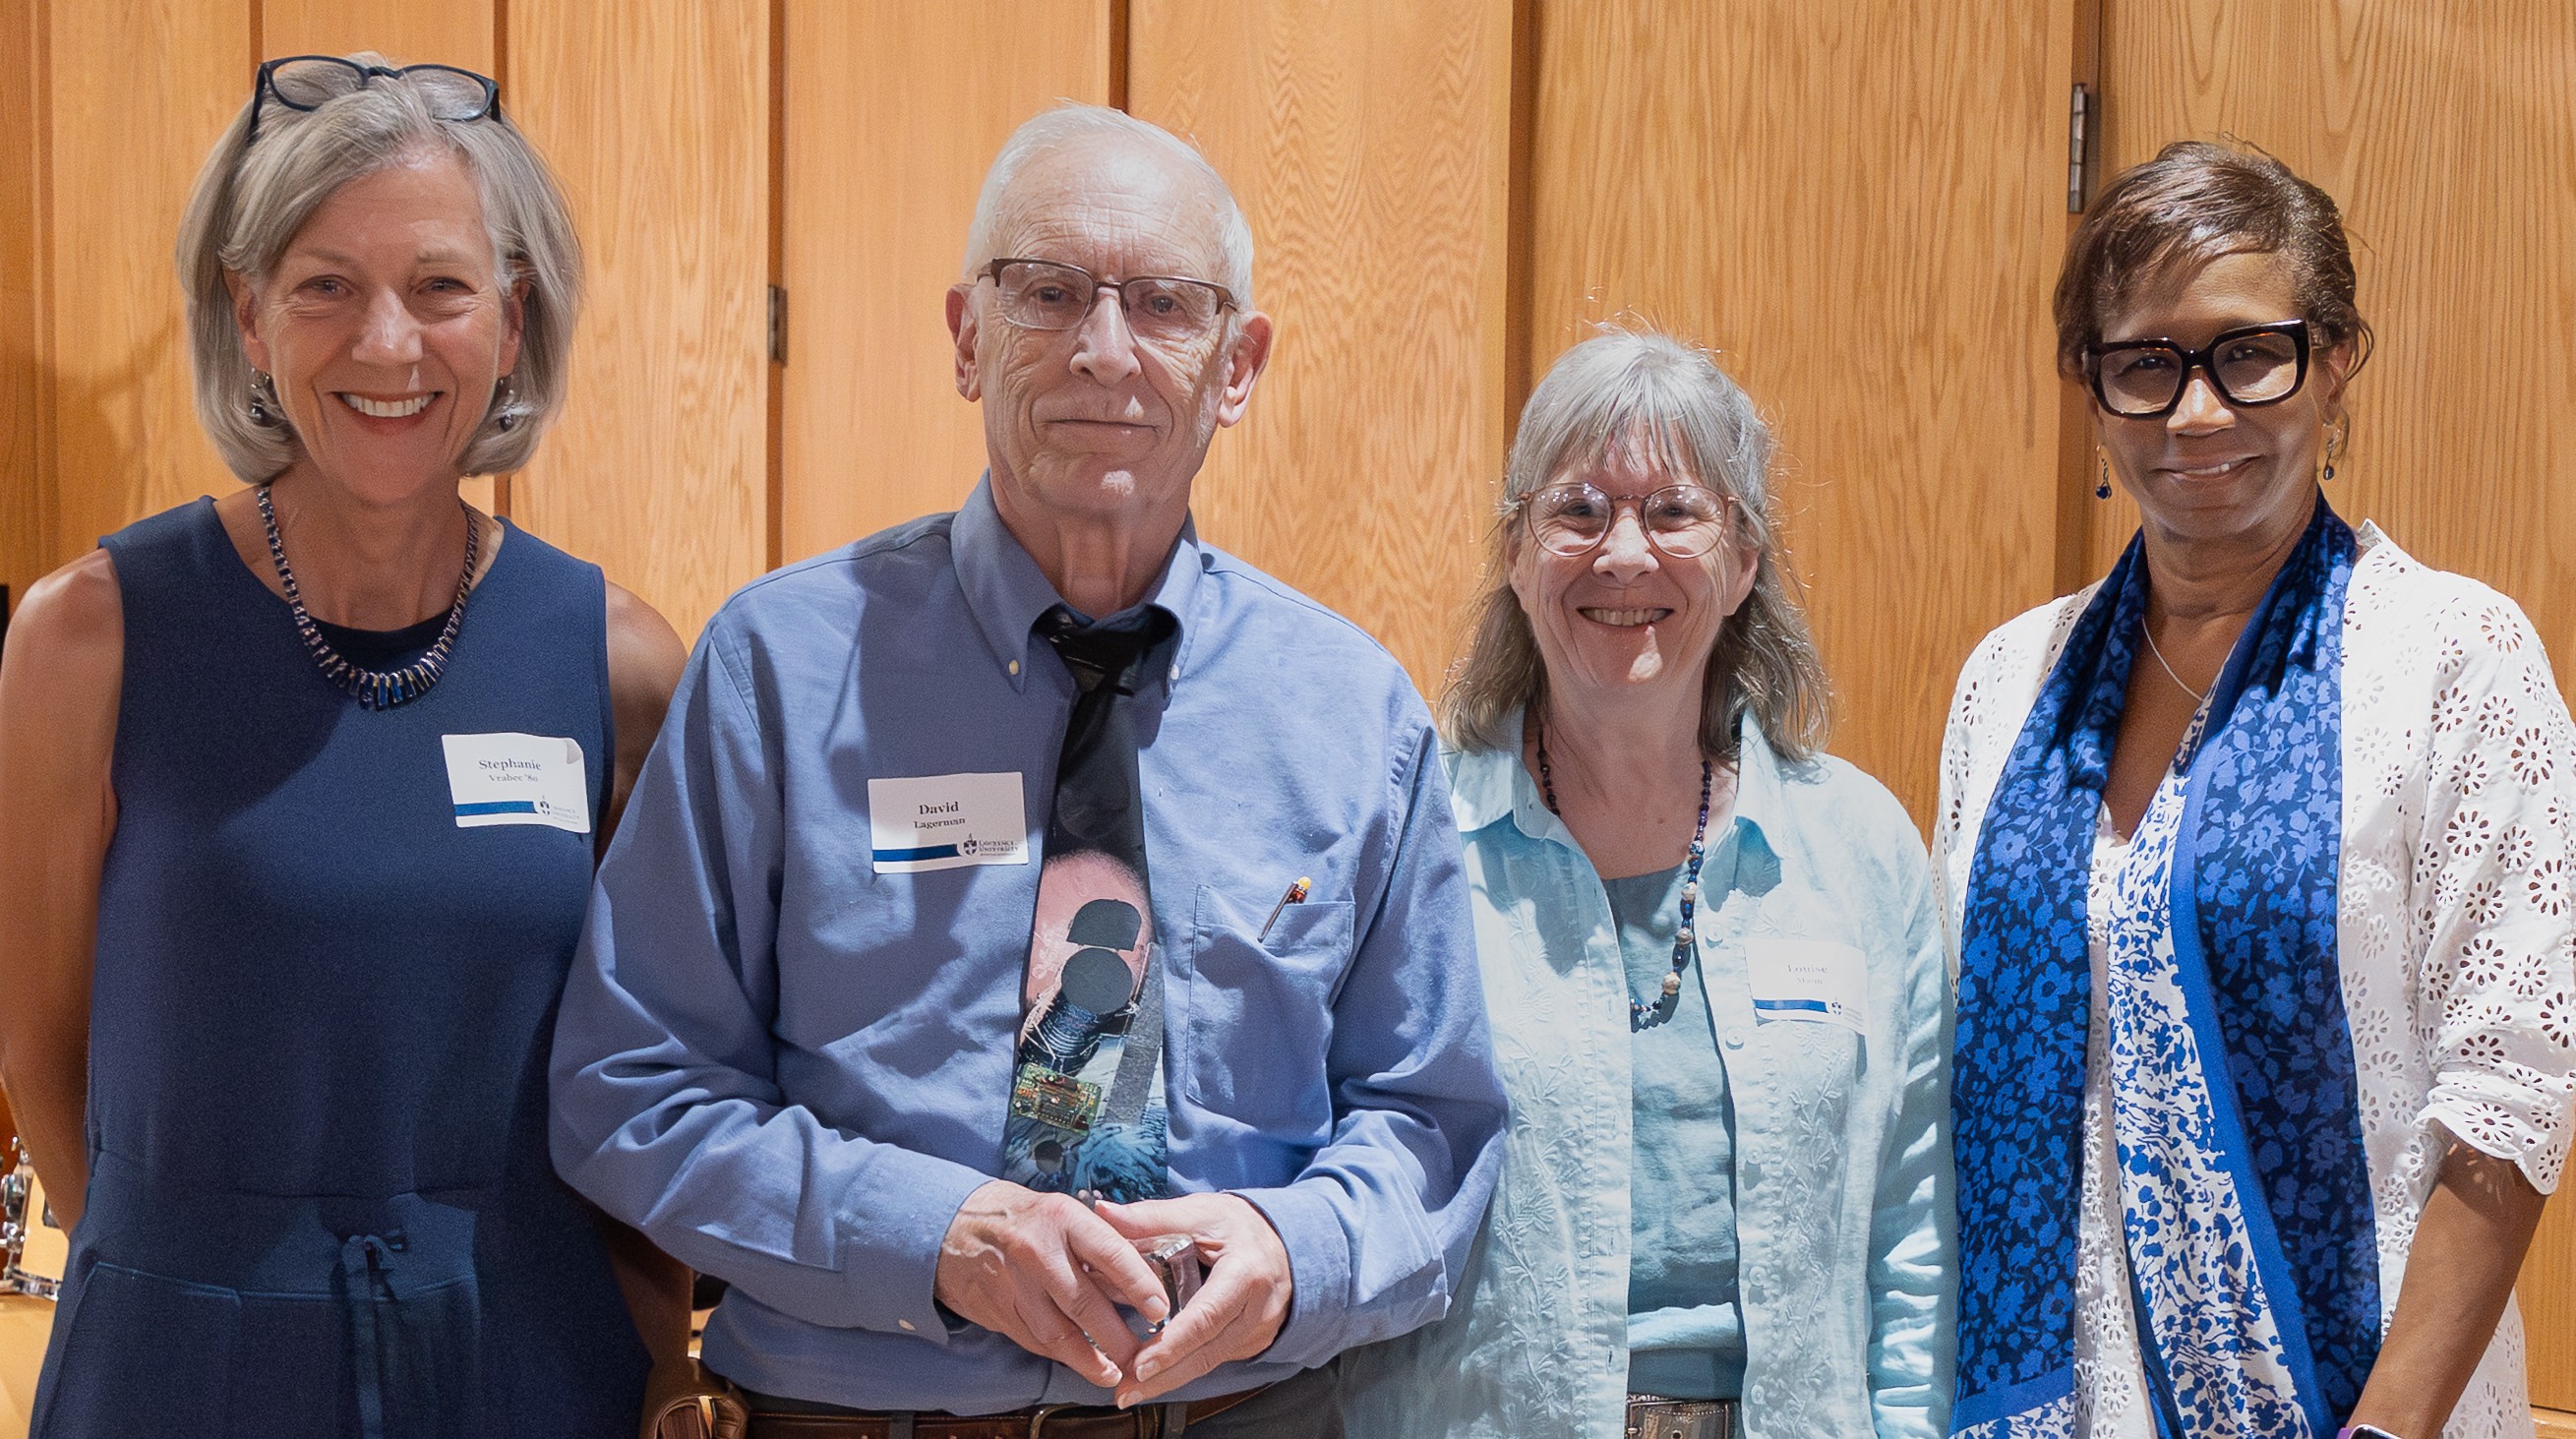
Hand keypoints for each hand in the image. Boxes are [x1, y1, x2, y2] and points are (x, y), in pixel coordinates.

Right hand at [934, 1180, 1170, 1386]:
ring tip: (1113, 1373)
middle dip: (1116, 1336)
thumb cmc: (1024, 1219)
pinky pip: (1035, 1340)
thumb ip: (1100, 1242)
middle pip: (1083, 1301)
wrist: (953, 1225)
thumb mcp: (1063, 1213)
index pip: (1108, 1252)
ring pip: (1057, 1331)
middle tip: (1141, 1355)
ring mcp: (1013, 1283)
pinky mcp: (998, 1309)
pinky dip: (1061, 1355)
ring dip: (1089, 1359)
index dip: (1138, 1283)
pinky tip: (1081, 1363)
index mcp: (1061, 1217)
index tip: (1159, 1308)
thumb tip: (1145, 1277)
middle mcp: (1036, 1250)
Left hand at [1093, 1193, 1292, 1406]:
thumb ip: (1151, 1217)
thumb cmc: (1238, 1225)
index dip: (1171, 1346)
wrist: (1287, 1242)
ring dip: (1169, 1380)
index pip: (1205, 1317)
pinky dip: (1184, 1368)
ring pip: (1209, 1363)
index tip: (1138, 1366)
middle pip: (1206, 1352)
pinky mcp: (1254, 1342)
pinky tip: (1156, 1376)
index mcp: (1246, 1273)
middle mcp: (1258, 1309)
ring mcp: (1259, 1331)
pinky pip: (1215, 1358)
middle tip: (1124, 1391)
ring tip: (1129, 1391)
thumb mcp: (1199, 1212)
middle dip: (1163, 1376)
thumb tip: (1103, 1213)